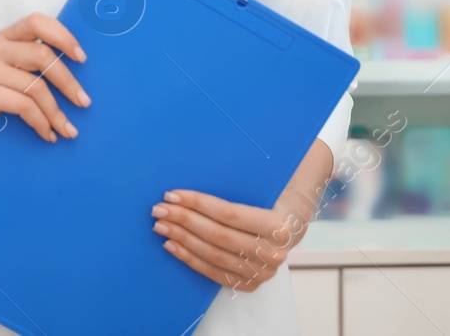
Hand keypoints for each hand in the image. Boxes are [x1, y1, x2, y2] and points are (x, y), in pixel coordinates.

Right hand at [0, 13, 88, 150]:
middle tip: (84, 102)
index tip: (82, 58)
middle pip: (42, 55)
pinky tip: (48, 134)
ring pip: (36, 85)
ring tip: (68, 130)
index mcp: (6, 37)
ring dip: (56, 112)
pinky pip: (24, 105)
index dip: (63, 36)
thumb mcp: (23, 77)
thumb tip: (83, 67)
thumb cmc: (5, 103)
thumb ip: (41, 65)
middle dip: (68, 82)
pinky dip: (41, 122)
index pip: (37, 22)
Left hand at [151, 180, 317, 291]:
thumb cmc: (271, 200)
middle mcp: (273, 253)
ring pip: (212, 255)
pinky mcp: (249, 284)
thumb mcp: (264, 187)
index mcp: (279, 226)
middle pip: (217, 235)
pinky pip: (214, 272)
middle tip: (159, 209)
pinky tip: (172, 245)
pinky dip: (189, 258)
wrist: (290, 226)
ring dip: (182, 239)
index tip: (172, 194)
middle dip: (183, 220)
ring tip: (161, 225)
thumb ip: (238, 183)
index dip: (197, 203)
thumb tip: (196, 166)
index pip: (228, 214)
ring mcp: (262, 273)